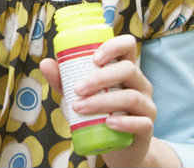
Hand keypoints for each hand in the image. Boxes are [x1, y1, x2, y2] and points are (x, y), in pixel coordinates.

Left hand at [40, 35, 166, 167]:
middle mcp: (140, 84)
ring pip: (132, 97)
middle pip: (128, 69)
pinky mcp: (147, 128)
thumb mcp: (78, 95)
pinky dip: (124, 122)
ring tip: (80, 108)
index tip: (94, 58)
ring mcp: (146, 106)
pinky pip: (142, 122)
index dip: (114, 46)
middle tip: (77, 89)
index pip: (128, 46)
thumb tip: (45, 63)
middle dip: (100, 78)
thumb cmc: (96, 114)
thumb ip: (63, 80)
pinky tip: (108, 123)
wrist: (115, 147)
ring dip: (103, 101)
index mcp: (125, 69)